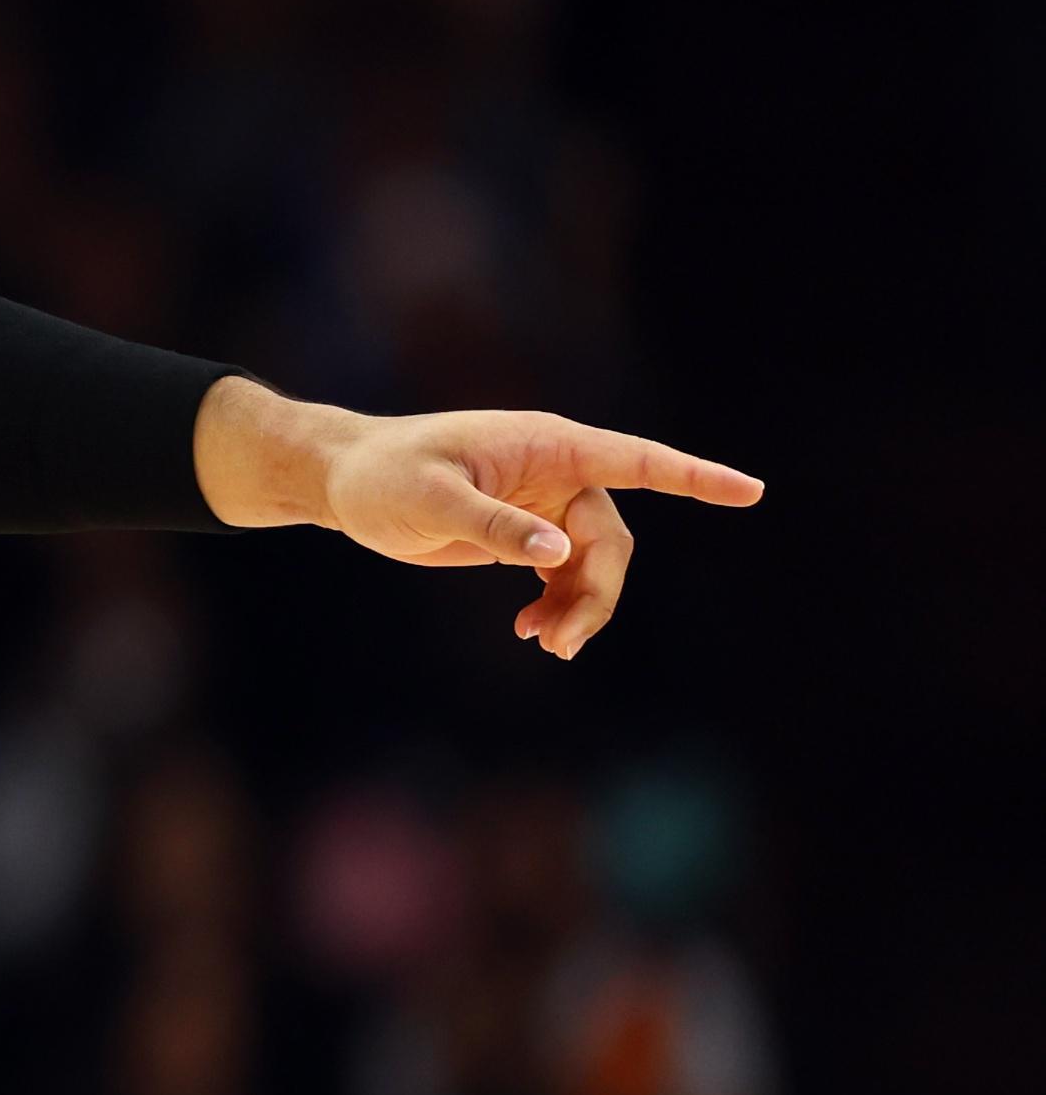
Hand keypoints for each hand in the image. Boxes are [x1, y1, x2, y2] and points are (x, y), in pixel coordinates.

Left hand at [302, 404, 764, 657]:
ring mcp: (542, 505)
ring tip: (544, 645)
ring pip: (592, 564)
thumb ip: (493, 527)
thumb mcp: (432, 501)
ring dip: (580, 608)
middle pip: (611, 540)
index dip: (694, 477)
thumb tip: (557, 553)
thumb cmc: (382, 477)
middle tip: (559, 647)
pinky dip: (558, 605)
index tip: (750, 491)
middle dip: (597, 595)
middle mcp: (556, 473)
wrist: (343, 484)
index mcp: (548, 448)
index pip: (637, 461)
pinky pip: (565, 574)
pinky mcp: (523, 533)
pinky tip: (532, 632)